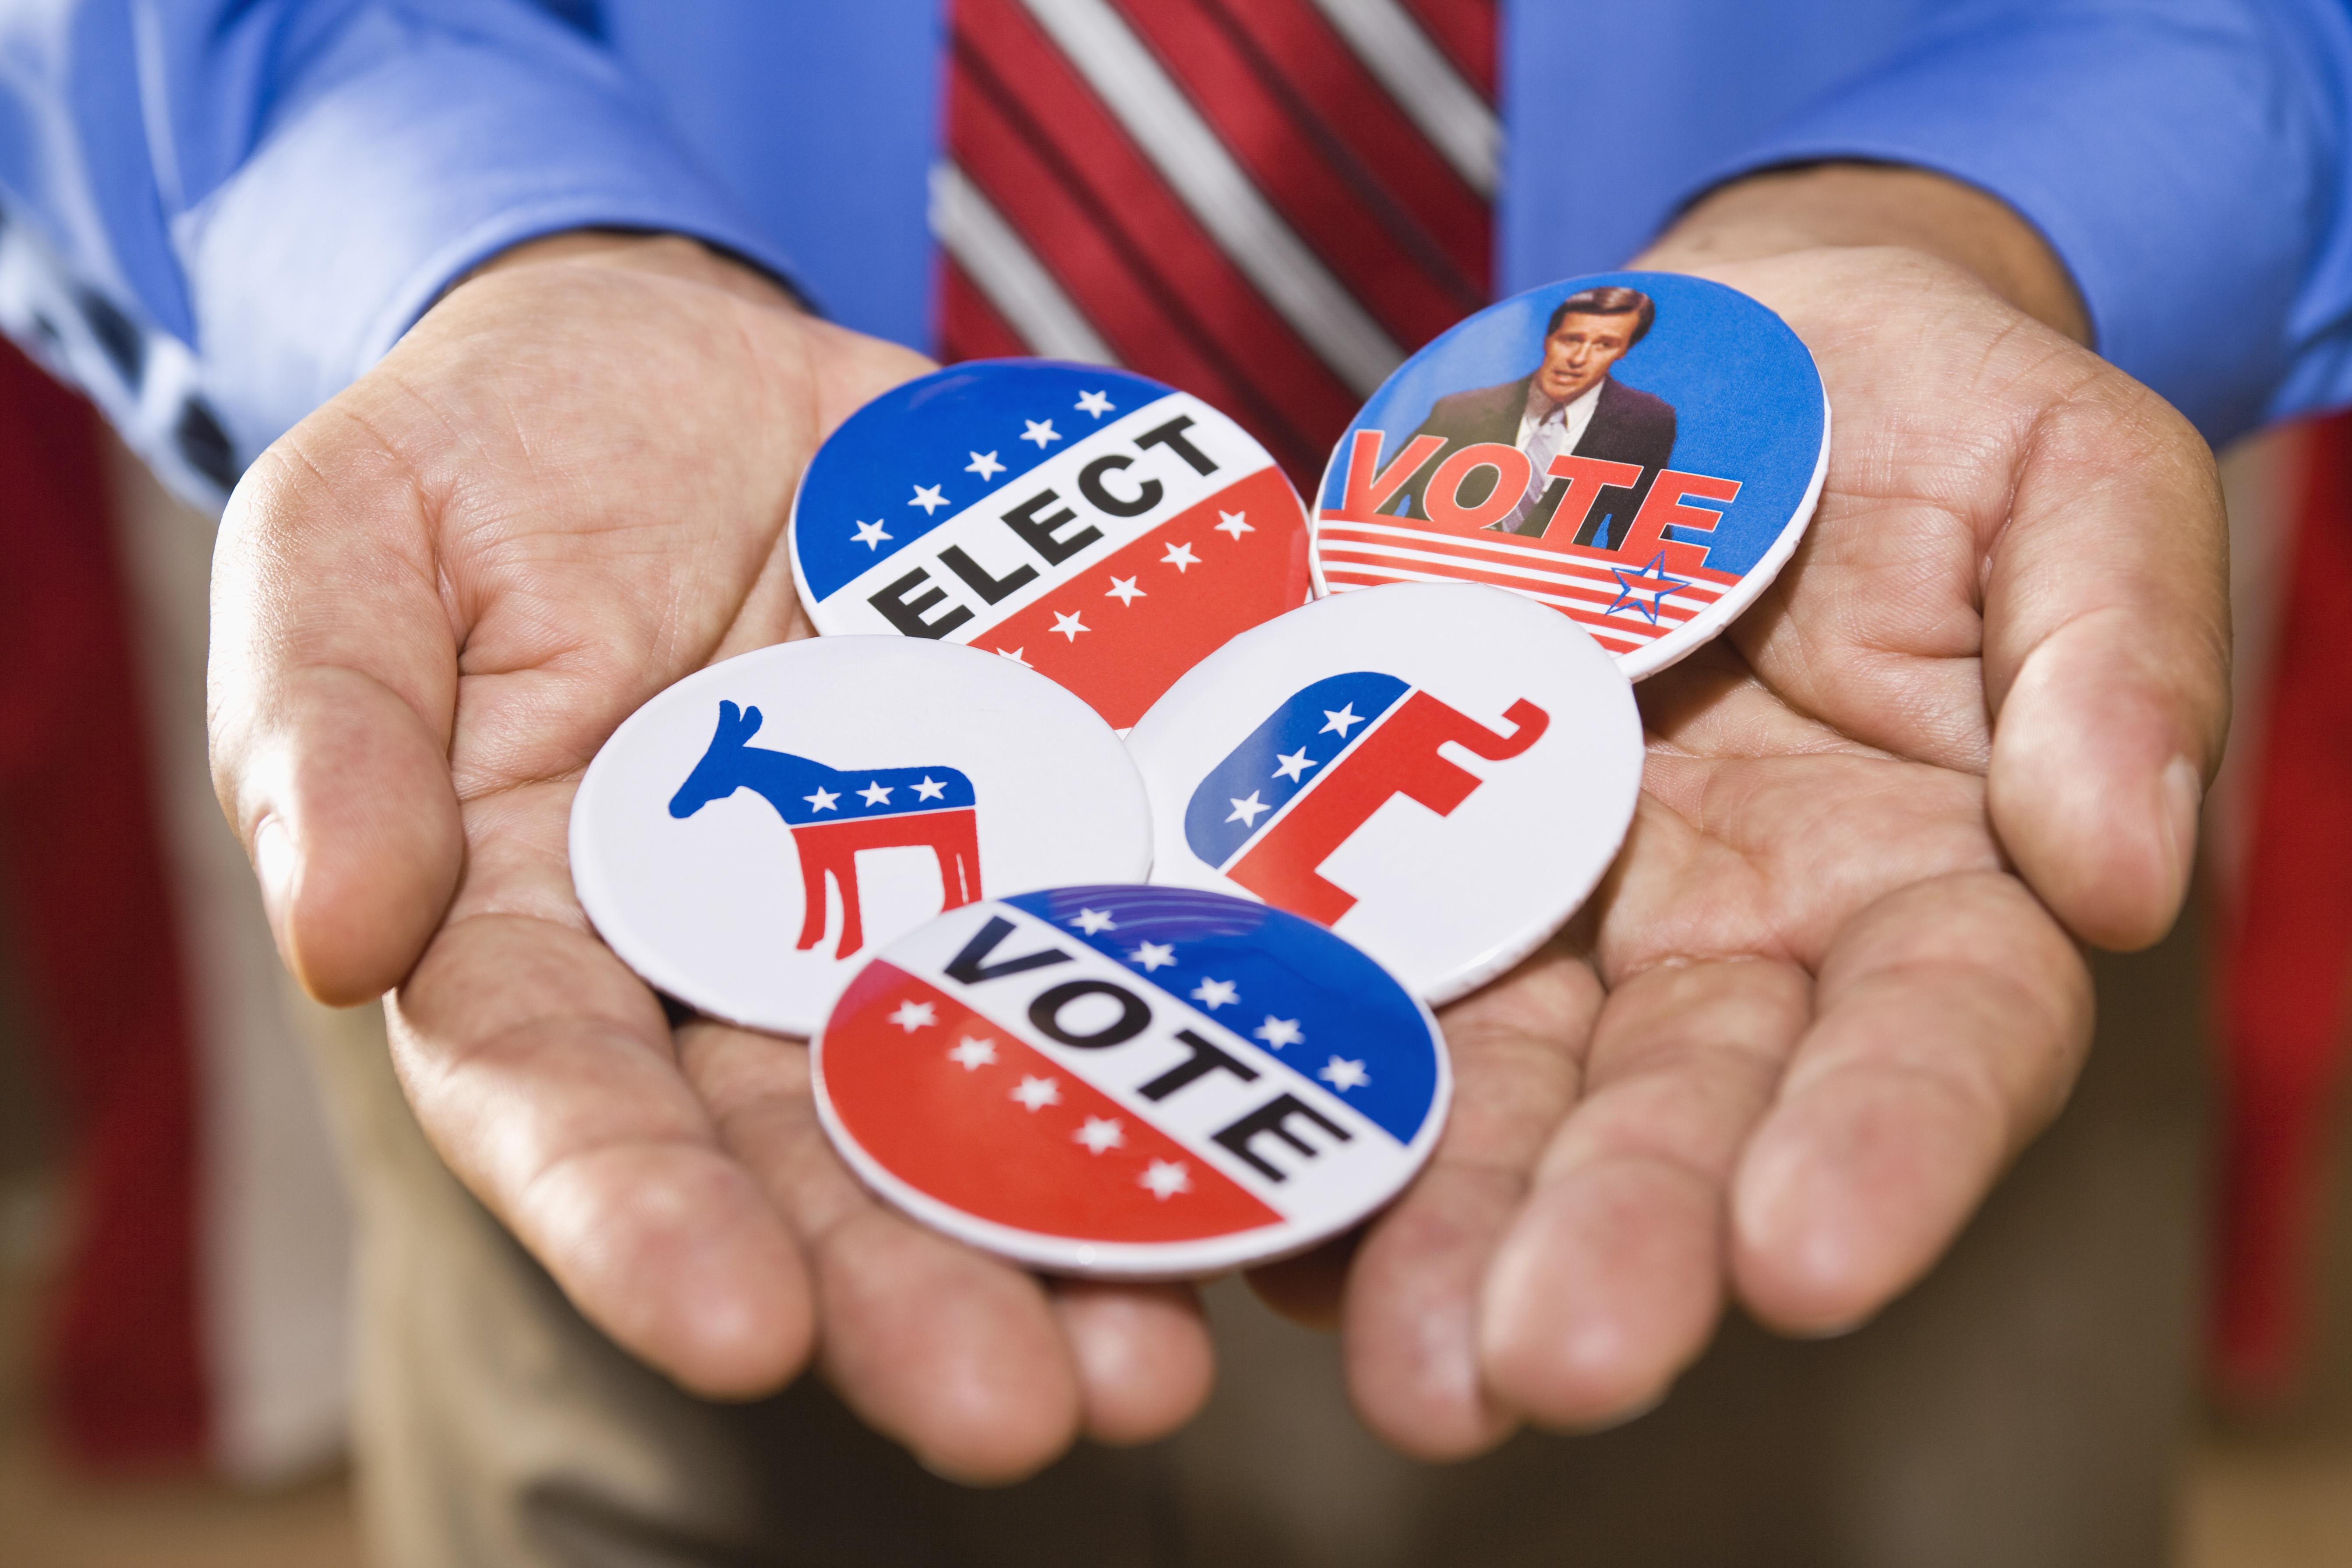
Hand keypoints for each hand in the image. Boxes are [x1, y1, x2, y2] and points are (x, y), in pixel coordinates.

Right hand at [208, 235, 1211, 1479]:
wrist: (686, 357)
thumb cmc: (488, 456)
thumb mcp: (350, 540)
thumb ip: (324, 729)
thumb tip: (336, 933)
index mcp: (544, 943)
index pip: (571, 1109)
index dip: (644, 1224)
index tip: (740, 1323)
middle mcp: (735, 974)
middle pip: (815, 1159)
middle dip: (907, 1291)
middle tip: (1016, 1410)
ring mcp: (908, 910)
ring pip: (989, 1099)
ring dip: (1079, 1240)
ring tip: (1164, 1359)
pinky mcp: (1047, 820)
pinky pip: (1125, 935)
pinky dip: (1204, 1040)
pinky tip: (1291, 1148)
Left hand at [1265, 177, 2228, 1455]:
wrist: (1695, 356)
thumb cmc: (1910, 405)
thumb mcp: (2062, 469)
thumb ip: (2114, 651)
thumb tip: (2125, 866)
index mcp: (1933, 875)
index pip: (1934, 1038)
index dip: (1882, 1149)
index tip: (1802, 1259)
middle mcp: (1745, 942)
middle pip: (1690, 1109)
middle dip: (1620, 1236)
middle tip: (1544, 1362)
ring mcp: (1569, 921)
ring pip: (1512, 1093)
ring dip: (1449, 1228)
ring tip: (1401, 1363)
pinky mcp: (1420, 869)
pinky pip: (1363, 992)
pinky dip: (1312, 1104)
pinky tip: (1260, 1221)